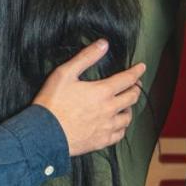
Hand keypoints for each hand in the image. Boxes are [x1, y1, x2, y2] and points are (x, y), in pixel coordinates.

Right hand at [32, 40, 146, 155]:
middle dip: (136, 88)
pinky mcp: (101, 141)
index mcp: (102, 92)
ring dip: (129, 108)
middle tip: (135, 84)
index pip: (127, 79)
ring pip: (128, 117)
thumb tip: (103, 45)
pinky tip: (118, 124)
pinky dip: (122, 127)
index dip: (136, 71)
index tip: (141, 67)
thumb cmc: (52, 104)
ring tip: (126, 104)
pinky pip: (119, 135)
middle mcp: (109, 110)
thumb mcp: (65, 73)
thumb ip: (86, 57)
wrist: (44, 134)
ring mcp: (106, 127)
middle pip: (132, 97)